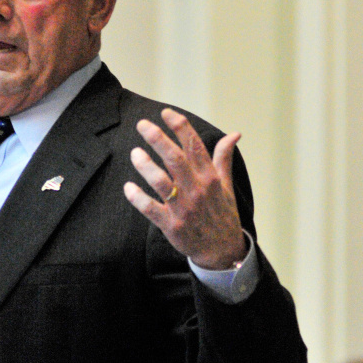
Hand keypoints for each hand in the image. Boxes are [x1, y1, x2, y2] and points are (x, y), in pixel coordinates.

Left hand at [123, 109, 245, 269]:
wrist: (223, 250)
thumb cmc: (221, 212)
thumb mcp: (226, 184)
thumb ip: (223, 157)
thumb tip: (234, 134)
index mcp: (209, 177)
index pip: (194, 146)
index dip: (180, 127)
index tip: (166, 112)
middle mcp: (197, 190)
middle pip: (175, 159)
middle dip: (158, 139)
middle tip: (142, 125)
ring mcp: (183, 208)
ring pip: (161, 182)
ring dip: (146, 166)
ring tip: (135, 153)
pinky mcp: (171, 225)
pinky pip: (151, 209)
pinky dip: (138, 198)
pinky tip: (128, 187)